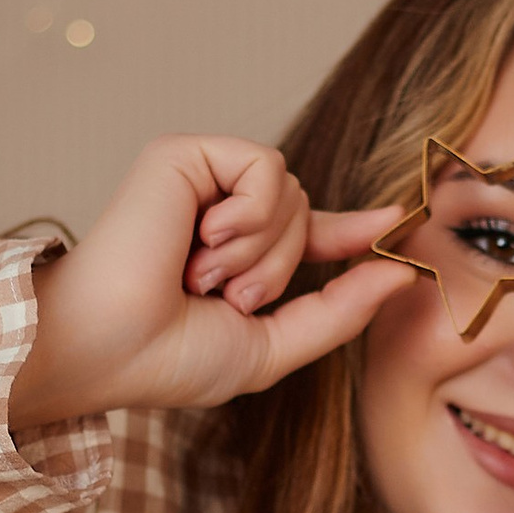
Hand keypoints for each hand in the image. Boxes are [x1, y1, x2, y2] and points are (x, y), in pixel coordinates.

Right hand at [10, 136, 411, 427]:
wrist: (109, 347)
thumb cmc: (169, 358)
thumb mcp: (273, 345)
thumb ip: (339, 311)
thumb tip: (403, 273)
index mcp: (232, 254)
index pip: (306, 230)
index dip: (350, 229)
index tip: (393, 223)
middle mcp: (214, 211)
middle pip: (304, 211)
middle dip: (280, 266)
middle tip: (222, 297)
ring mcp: (197, 179)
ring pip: (290, 190)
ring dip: (259, 251)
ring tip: (201, 275)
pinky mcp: (182, 154)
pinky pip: (264, 167)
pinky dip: (248, 214)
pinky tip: (203, 239)